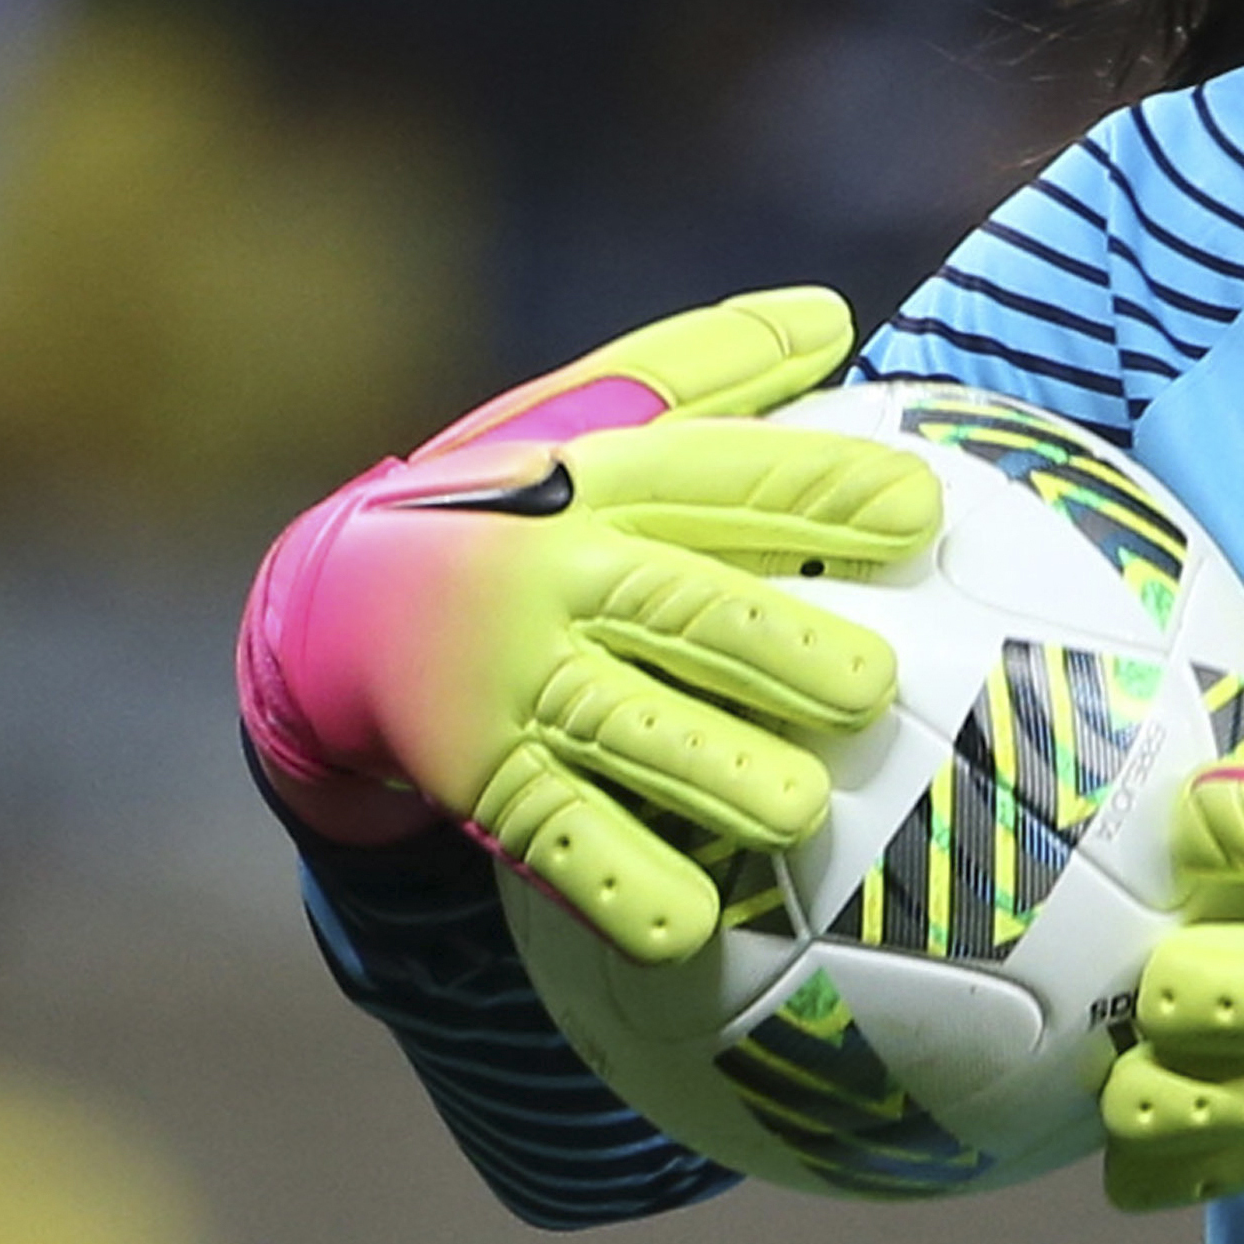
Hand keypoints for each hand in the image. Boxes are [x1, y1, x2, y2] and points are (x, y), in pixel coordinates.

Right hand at [235, 287, 937, 961]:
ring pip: (625, 729)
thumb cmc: (511, 503)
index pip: (723, 478)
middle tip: (870, 684)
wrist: (324, 604)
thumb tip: (836, 315)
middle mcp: (560, 574)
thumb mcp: (589, 419)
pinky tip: (686, 928)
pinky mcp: (479, 774)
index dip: (818, 491)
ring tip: (798, 809)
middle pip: (681, 607)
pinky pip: (554, 837)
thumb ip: (711, 370)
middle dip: (773, 647)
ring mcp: (514, 681)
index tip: (919, 508)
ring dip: (711, 772)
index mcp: (602, 481)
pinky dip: (615, 884)